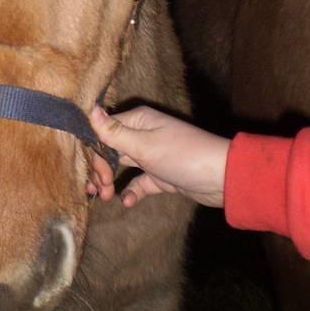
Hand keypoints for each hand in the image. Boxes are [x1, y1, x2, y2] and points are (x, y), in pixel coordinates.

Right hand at [87, 104, 230, 207]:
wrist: (222, 178)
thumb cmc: (182, 155)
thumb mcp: (144, 145)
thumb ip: (113, 132)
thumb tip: (88, 108)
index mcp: (137, 121)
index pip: (103, 132)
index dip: (94, 152)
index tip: (92, 173)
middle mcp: (141, 134)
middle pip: (109, 150)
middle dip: (100, 170)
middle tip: (99, 189)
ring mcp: (151, 155)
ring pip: (121, 166)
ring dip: (109, 181)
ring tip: (105, 197)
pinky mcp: (159, 175)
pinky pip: (138, 182)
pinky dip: (131, 192)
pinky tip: (127, 202)